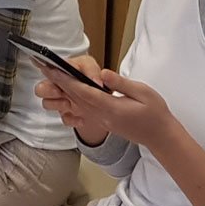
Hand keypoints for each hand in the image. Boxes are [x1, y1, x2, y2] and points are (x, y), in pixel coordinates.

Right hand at [35, 54, 114, 140]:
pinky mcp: (67, 112)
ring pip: (46, 103)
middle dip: (48, 90)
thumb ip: (94, 72)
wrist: (105, 102)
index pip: (49, 66)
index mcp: (65, 69)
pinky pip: (63, 118)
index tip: (47, 70)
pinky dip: (71, 119)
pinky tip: (80, 118)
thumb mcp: (97, 69)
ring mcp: (61, 99)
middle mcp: (60, 84)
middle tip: (59, 91)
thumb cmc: (97, 81)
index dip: (44, 67)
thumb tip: (96, 79)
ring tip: (69, 104)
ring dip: (56, 104)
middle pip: (41, 87)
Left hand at [35, 57, 174, 148]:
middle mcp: (102, 116)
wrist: (160, 136)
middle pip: (76, 98)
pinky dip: (72, 104)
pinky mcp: (104, 123)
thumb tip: (103, 74)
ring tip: (49, 80)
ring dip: (62, 92)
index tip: (52, 70)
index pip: (83, 92)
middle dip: (58, 83)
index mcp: (111, 108)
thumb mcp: (142, 92)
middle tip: (43, 69)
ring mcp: (102, 121)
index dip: (65, 80)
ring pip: (77, 105)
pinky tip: (65, 99)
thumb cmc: (155, 113)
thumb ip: (121, 84)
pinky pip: (84, 113)